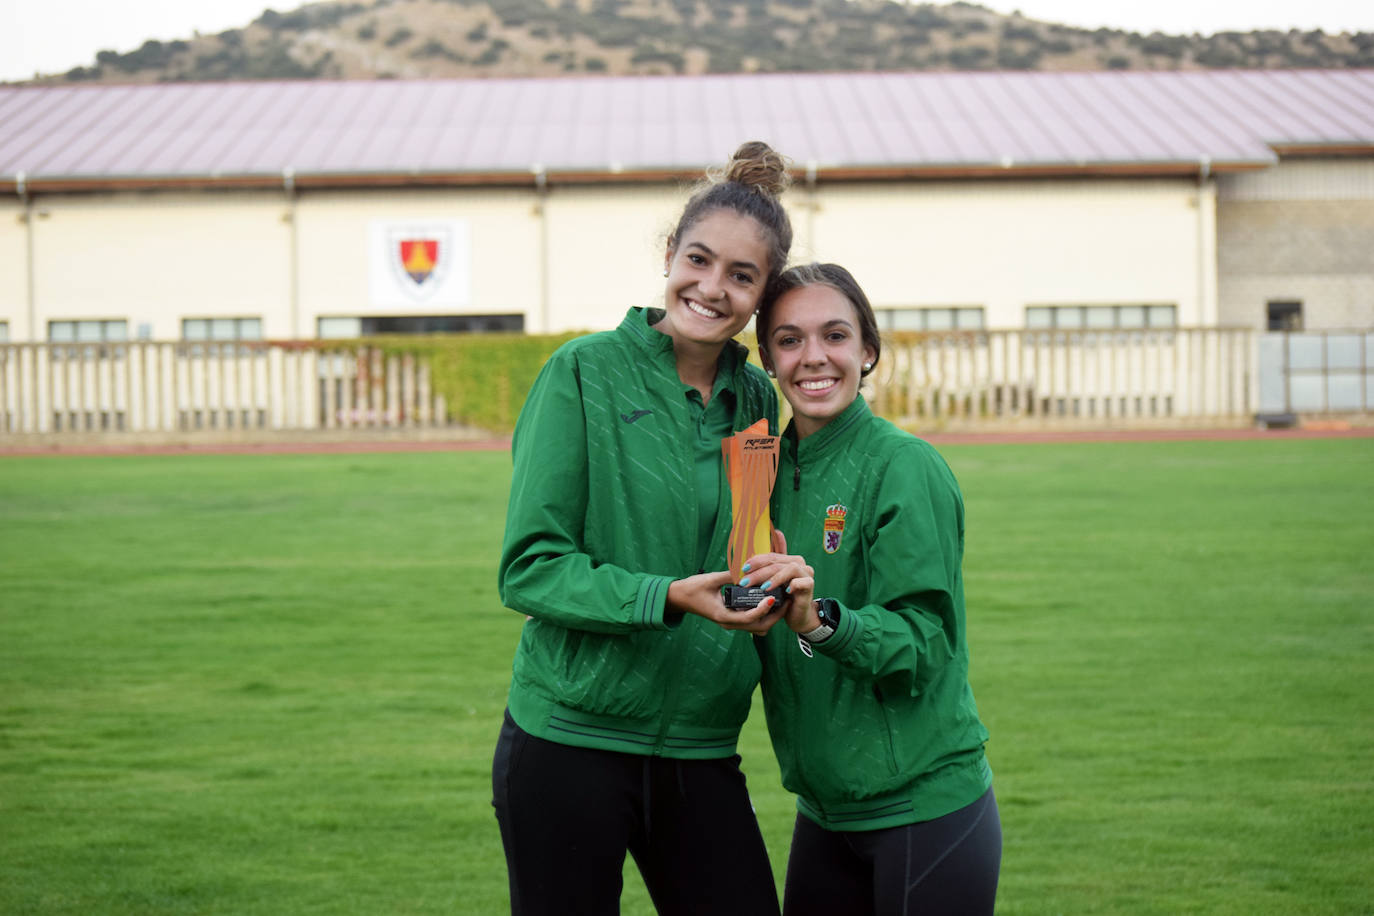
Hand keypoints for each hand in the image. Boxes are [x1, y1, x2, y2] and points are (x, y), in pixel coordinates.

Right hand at [667, 570, 786, 634]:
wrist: (679, 598)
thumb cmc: (692, 588)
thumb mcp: (711, 579)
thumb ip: (729, 575)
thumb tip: (748, 569)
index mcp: (723, 616)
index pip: (748, 617)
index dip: (762, 609)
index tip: (772, 598)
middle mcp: (729, 623)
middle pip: (758, 627)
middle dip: (774, 616)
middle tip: (785, 601)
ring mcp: (731, 623)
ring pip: (757, 627)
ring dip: (770, 617)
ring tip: (780, 601)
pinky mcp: (732, 619)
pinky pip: (752, 622)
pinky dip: (763, 615)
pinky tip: (768, 601)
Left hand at [741, 530, 817, 633]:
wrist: (798, 615)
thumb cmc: (783, 599)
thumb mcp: (769, 586)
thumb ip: (759, 575)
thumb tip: (740, 568)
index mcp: (788, 559)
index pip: (770, 555)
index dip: (756, 560)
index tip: (743, 568)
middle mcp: (798, 563)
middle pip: (776, 562)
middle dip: (759, 572)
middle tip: (745, 581)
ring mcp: (806, 573)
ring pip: (789, 568)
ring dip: (774, 578)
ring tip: (762, 588)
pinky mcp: (810, 584)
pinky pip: (801, 581)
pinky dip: (793, 584)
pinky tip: (785, 591)